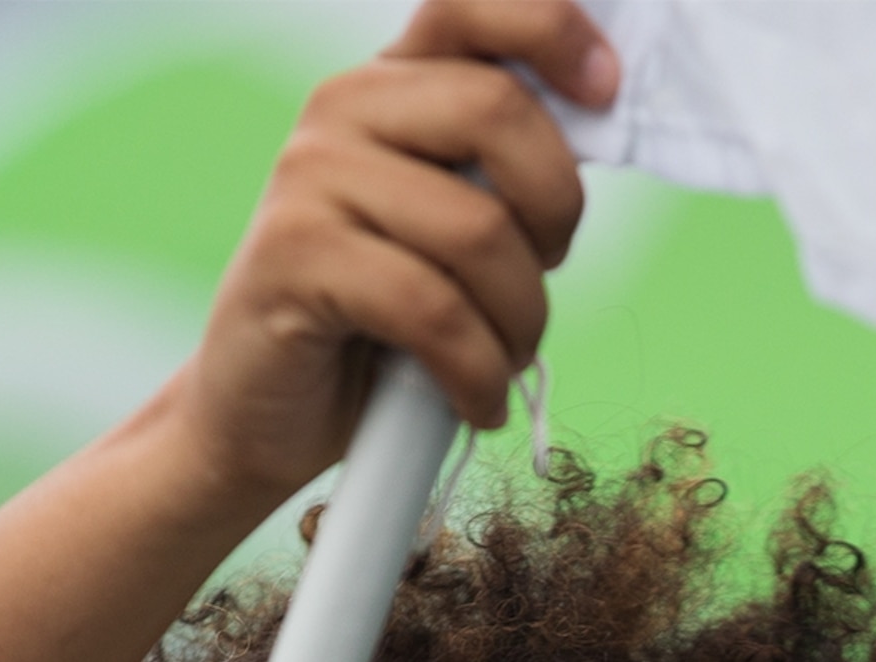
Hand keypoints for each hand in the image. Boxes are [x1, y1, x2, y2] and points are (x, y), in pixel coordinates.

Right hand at [168, 0, 617, 504]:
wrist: (270, 408)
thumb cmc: (382, 324)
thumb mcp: (452, 228)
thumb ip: (502, 168)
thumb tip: (597, 111)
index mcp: (390, 85)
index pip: (468, 7)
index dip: (551, 28)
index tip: (605, 87)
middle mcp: (341, 109)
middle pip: (496, 112)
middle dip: (555, 213)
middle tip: (542, 275)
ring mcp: (309, 177)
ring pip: (477, 230)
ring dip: (520, 320)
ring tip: (504, 360)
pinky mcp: (293, 257)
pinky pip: (433, 310)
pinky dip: (478, 372)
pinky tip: (476, 403)